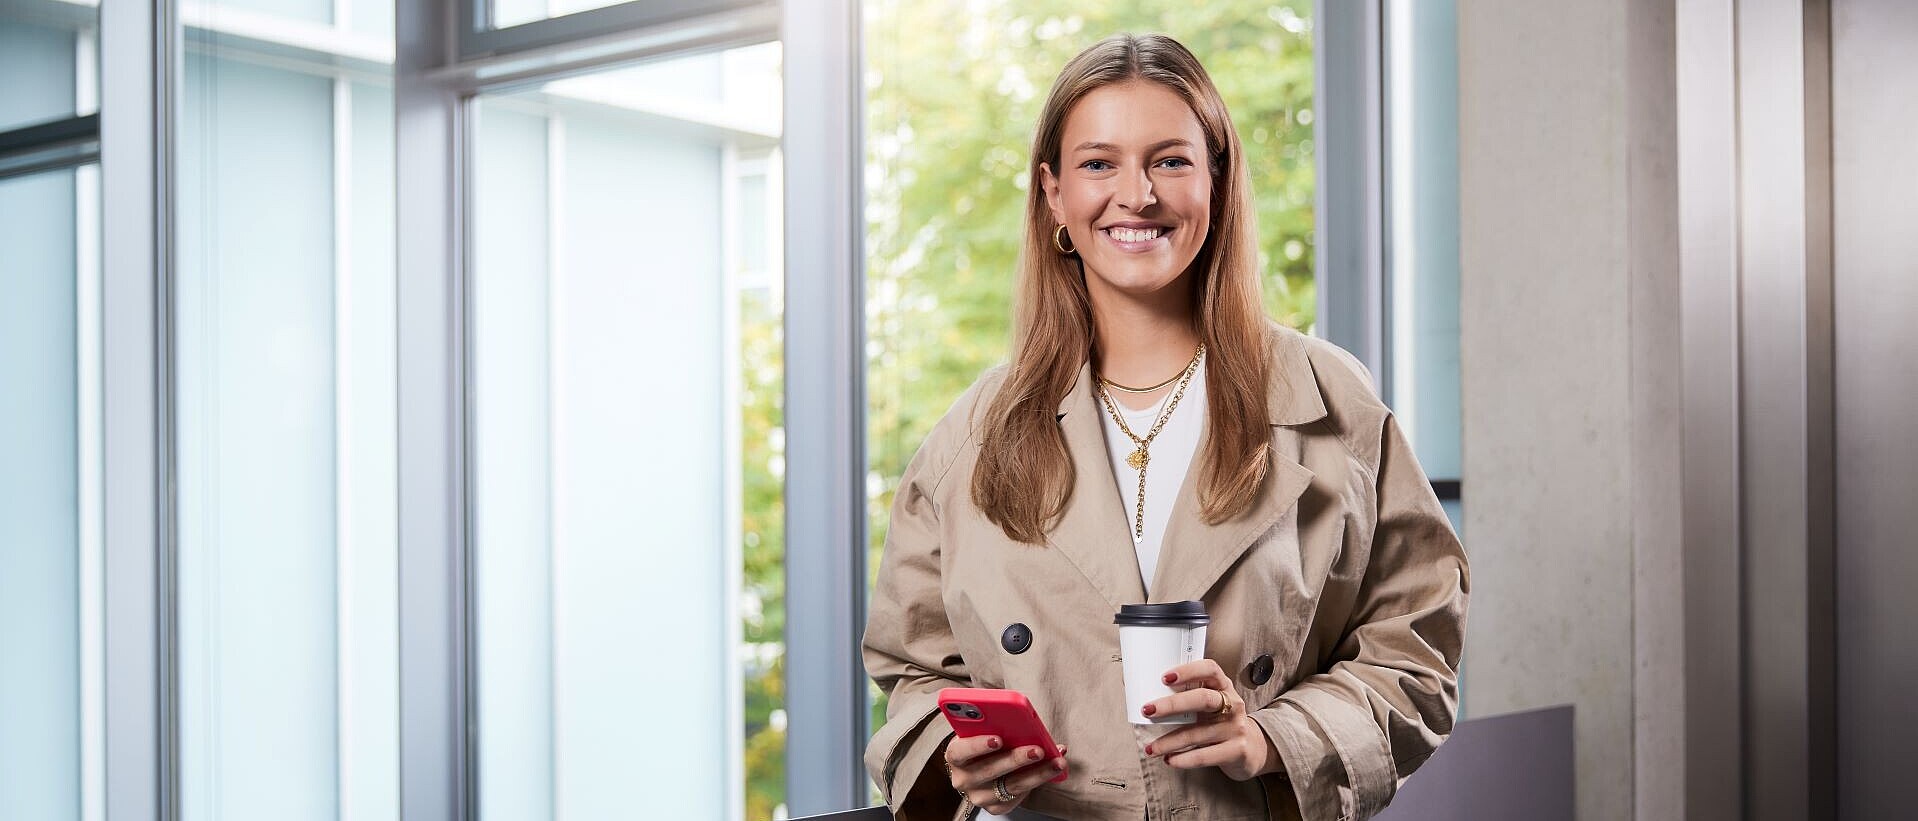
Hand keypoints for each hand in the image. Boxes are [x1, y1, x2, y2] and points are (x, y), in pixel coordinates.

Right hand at [943, 734, 1068, 814]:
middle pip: (989, 770)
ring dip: (1036, 773)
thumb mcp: (984, 731)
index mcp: (955, 756)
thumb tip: (1027, 721)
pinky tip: (1052, 771)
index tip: (998, 738)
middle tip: (1037, 749)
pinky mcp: (995, 808)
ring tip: (1055, 761)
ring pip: (1010, 786)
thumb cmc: (986, 745)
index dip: (977, 745)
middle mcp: (963, 779)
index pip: (959, 751)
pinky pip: (1019, 797)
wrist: (982, 768)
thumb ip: (997, 725)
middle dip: (1016, 759)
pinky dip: (1039, 782)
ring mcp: (978, 796)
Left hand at [1139, 659, 1272, 781]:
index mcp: (1223, 687)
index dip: (1188, 671)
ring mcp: (1235, 728)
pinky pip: (1206, 755)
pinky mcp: (1237, 750)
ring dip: (1170, 741)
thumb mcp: (1211, 704)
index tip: (1164, 677)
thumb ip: (1188, 697)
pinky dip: (1184, 759)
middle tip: (1148, 710)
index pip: (1210, 670)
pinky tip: (1170, 760)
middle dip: (1173, 704)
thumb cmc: (1221, 722)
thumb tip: (1144, 694)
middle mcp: (1232, 704)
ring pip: (1198, 733)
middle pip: (1203, 699)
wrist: (1252, 749)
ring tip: (1151, 749)